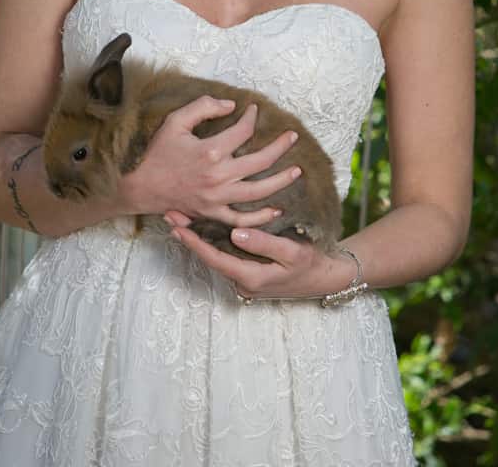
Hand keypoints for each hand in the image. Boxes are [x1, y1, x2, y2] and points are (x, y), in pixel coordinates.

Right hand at [114, 96, 300, 228]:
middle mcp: (219, 176)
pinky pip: (242, 219)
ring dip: (281, 181)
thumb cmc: (158, 153)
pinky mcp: (213, 214)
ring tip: (296, 171)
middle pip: (260, 161)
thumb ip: (203, 107)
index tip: (254, 111)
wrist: (142, 187)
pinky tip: (275, 209)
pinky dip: (260, 217)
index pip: (243, 131)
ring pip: (259, 191)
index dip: (252, 118)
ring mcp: (217, 198)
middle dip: (280, 147)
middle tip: (292, 137)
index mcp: (210, 151)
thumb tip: (231, 105)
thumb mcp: (175, 121)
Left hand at [169, 225, 357, 301]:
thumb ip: (264, 243)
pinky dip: (213, 240)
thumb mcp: (292, 251)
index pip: (214, 258)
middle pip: (210, 257)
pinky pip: (226, 255)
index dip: (194, 242)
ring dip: (199, 237)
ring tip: (181, 217)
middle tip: (170, 215)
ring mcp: (245, 278)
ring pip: (216, 255)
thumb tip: (236, 234)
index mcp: (250, 278)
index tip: (178, 226)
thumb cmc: (311, 264)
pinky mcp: (250, 271)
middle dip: (190, 236)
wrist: (327, 278)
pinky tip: (205, 224)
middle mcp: (243, 282)